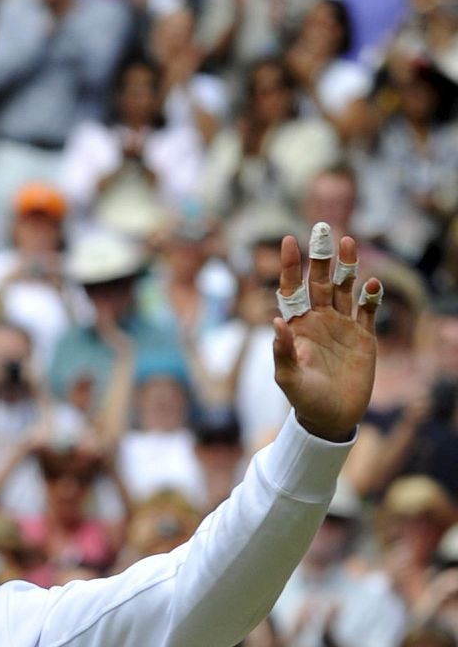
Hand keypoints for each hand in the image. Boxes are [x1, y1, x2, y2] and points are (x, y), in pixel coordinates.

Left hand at [271, 231, 378, 441]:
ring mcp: (342, 326)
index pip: (292, 289)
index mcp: (297, 326)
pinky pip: (368, 311)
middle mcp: (319, 320)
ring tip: (347, 243)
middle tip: (322, 228)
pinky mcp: (363, 337)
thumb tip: (276, 321)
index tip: (288, 240)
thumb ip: (281, 351)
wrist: (331, 418)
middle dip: (321, 257)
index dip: (291, 266)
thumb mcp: (288, 378)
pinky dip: (370, 297)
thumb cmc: (304, 400)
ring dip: (346, 268)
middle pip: (320, 282)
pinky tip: (371, 282)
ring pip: (345, 289)